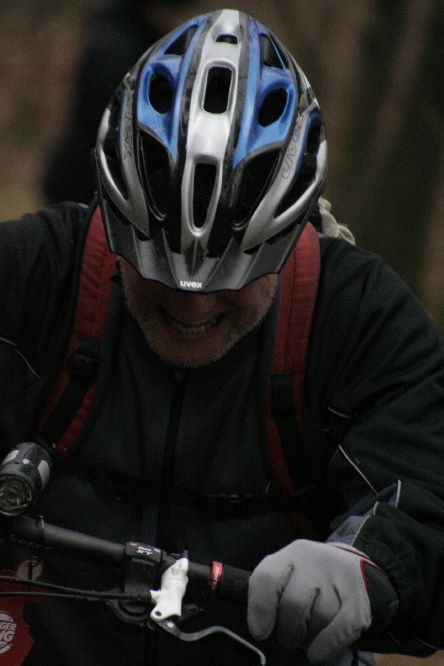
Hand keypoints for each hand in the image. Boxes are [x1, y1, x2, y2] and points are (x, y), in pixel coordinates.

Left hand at [248, 539, 396, 662]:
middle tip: (288, 637)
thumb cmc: (307, 578)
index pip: (267, 578)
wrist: (350, 566)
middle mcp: (314, 561)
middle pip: (293, 604)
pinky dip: (327, 644)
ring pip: (319, 617)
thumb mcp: (285, 573)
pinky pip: (341, 627)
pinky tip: (317, 652)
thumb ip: (268, 592)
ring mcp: (339, 577)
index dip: (260, 608)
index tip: (260, 631)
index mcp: (291, 555)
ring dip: (311, 635)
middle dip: (288, 630)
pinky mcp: (359, 597)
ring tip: (309, 631)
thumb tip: (258, 627)